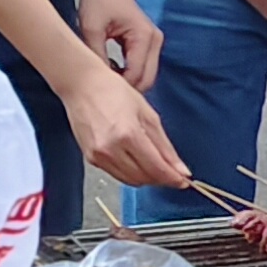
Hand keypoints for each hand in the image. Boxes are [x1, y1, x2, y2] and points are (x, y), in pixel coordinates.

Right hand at [64, 63, 190, 188]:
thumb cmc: (113, 92)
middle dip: (161, 178)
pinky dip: (130, 173)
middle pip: (144, 178)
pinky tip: (136, 161)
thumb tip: (180, 169)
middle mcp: (111, 149)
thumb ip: (165, 146)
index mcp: (128, 134)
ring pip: (130, 181)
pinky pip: (117, 174)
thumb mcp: (147, 114)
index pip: (156, 168)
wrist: (82, 86)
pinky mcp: (91, 159)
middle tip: (171, 172)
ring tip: (154, 166)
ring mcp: (99, 156)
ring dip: (146, 177)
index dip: (173, 178)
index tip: (183, 181)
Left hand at [80, 0, 161, 89]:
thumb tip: (98, 82)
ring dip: (128, 82)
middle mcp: (155, 41)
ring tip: (105, 80)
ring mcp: (154, 42)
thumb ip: (97, 56)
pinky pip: (142, 66)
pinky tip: (112, 71)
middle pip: (147, 80)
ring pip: (146, 76)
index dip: (119, 87)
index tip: (99, 92)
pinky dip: (129, 73)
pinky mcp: (149, 42)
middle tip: (102, 90)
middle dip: (126, 89)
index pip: (136, 74)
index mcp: (144, 36)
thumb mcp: (91, 28)